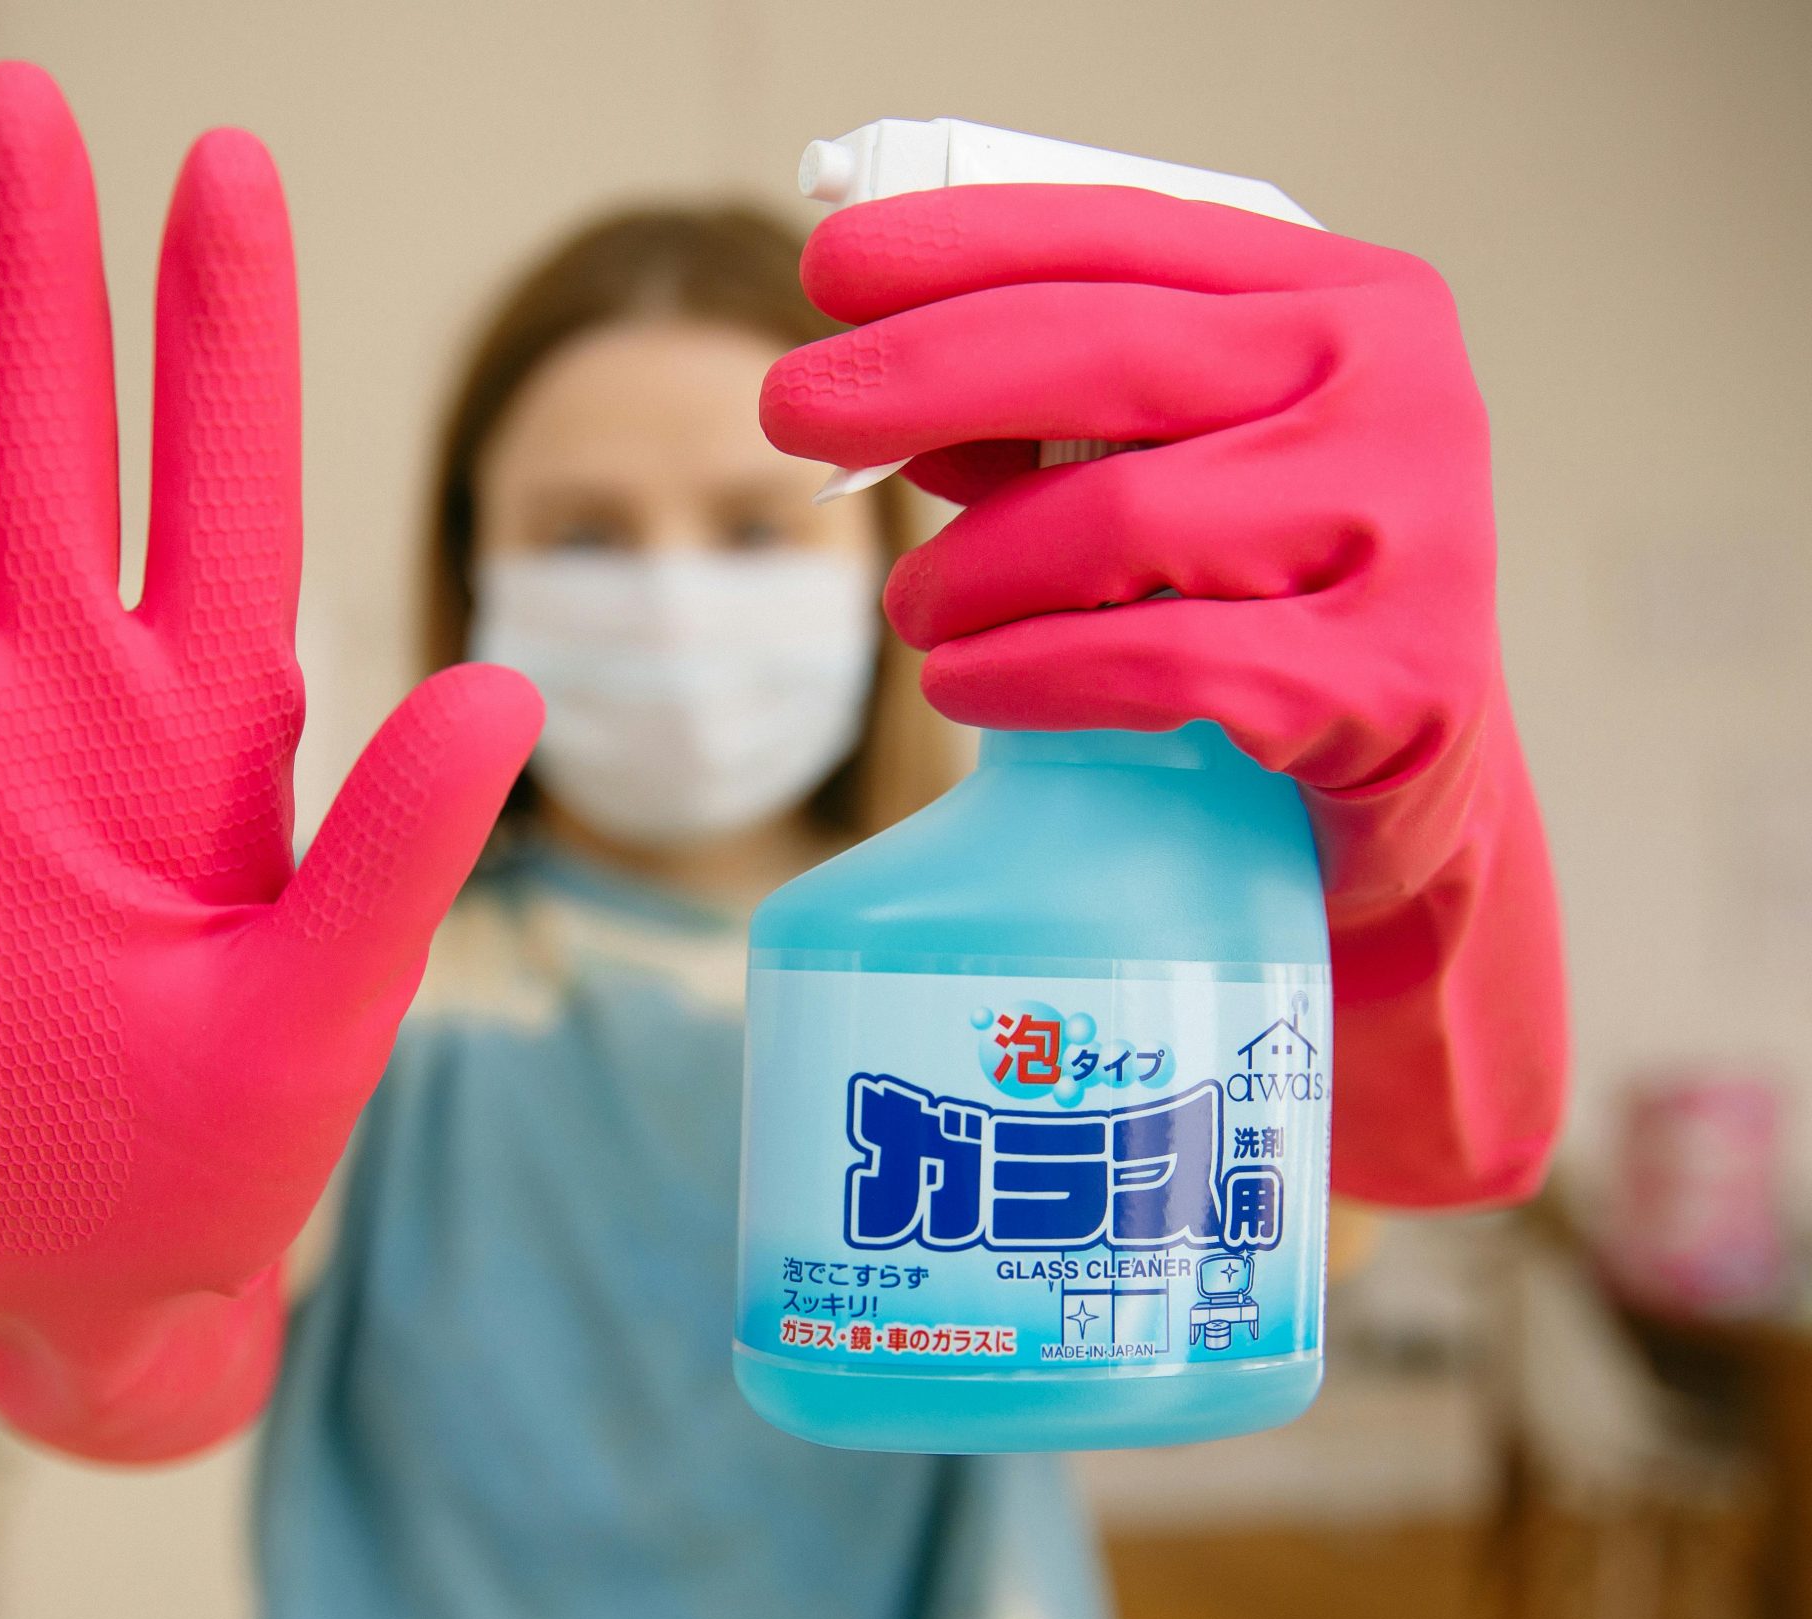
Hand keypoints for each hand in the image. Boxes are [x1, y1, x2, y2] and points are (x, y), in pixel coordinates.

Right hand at [0, 63, 538, 1454]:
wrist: (72, 1263)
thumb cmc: (223, 1153)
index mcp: (203, 720)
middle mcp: (53, 695)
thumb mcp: (327, 1009)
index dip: (221, 326)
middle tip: (12, 104)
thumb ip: (399, 849)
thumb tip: (509, 686)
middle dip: (27, 278)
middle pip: (35, 442)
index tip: (222, 165)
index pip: (217, 480)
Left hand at [762, 184, 1565, 1203]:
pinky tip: (961, 683)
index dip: (966, 245)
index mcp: (1350, 303)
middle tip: (795, 410)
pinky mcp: (1389, 681)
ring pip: (1114, 522)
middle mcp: (1400, 395)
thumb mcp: (1182, 469)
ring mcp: (1409, 538)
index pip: (1131, 241)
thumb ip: (1060, 418)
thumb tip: (878, 401)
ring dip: (969, 568)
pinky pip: (1155, 663)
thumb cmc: (1270, 594)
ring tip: (915, 606)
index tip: (831, 265)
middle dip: (920, 377)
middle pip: (1105, 357)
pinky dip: (1025, 672)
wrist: (1418, 782)